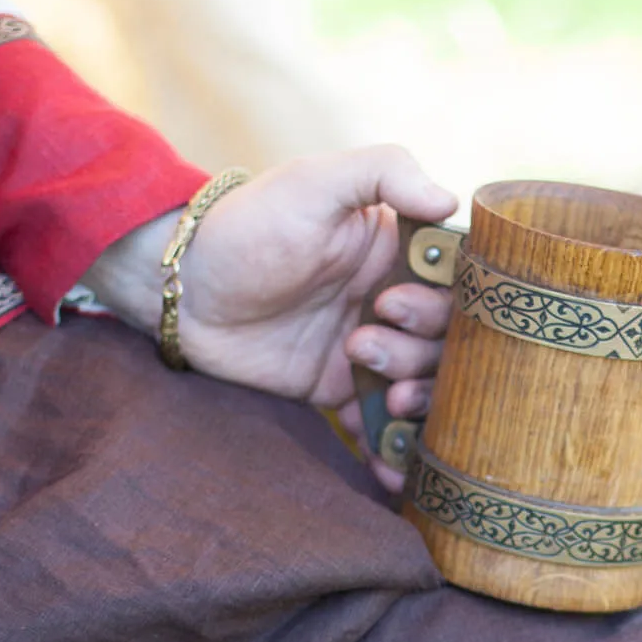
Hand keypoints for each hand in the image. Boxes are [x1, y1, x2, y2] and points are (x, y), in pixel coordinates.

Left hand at [85, 146, 457, 488]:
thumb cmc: (248, 225)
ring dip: (418, 399)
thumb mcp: (315, 182)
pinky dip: (395, 452)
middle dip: (423, 352)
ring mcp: (370, 349)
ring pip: (426, 385)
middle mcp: (393, 301)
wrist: (183, 288)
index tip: (393, 303)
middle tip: (364, 341)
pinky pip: (381, 424)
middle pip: (450, 342)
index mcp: (398, 252)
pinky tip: (393, 470)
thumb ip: (385, 170)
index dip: (445, 303)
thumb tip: (449, 200)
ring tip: (384, 395)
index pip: (459, 284)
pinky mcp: (338, 390)